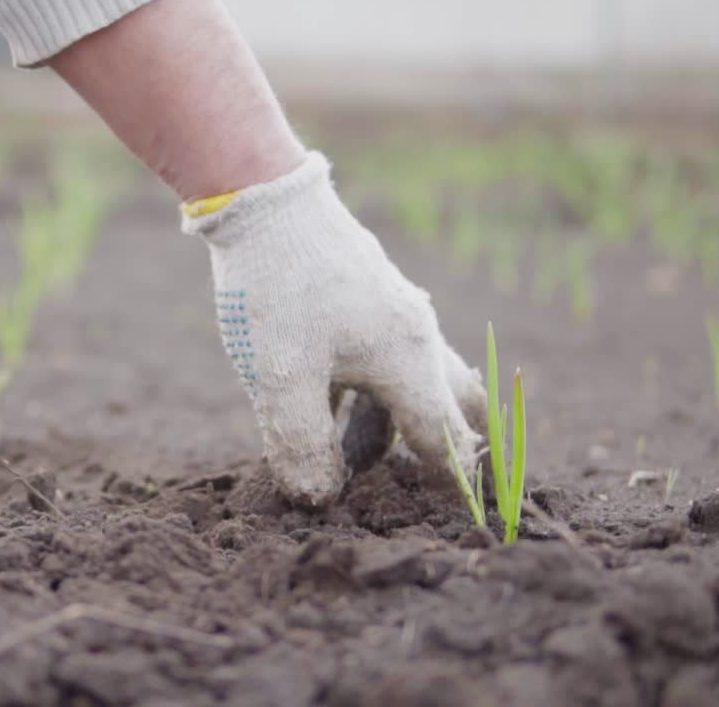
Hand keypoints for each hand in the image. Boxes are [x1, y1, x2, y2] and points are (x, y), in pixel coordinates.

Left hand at [183, 151, 484, 505]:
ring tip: (346, 460)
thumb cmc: (275, 288)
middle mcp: (413, 334)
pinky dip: (366, 393)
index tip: (457, 518)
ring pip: (410, 382)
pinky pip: (381, 358)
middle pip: (452, 405)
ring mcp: (391, 311)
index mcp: (406, 359)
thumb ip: (302, 443)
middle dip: (441, 449)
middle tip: (424, 488)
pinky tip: (326, 405)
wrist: (261, 198)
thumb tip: (318, 498)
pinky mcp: (363, 295)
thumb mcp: (280, 376)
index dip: (451, 484)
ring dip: (388, 426)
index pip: (445, 439)